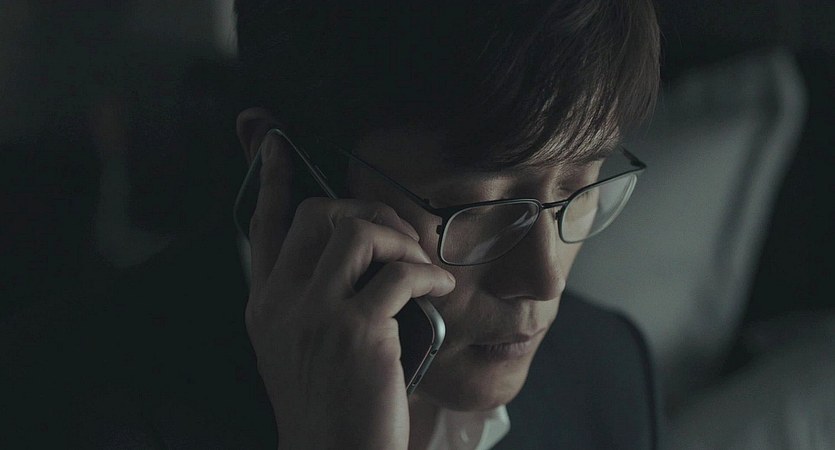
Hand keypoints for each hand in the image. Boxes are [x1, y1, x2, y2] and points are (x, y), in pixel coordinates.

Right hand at [245, 134, 455, 449]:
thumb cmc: (331, 407)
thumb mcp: (302, 349)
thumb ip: (312, 300)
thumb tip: (356, 255)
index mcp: (265, 306)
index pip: (263, 225)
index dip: (271, 177)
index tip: (276, 139)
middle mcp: (281, 304)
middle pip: (317, 213)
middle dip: (366, 211)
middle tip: (398, 237)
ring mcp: (315, 315)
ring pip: (358, 232)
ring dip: (402, 239)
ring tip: (421, 266)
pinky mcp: (356, 332)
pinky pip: (399, 273)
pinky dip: (427, 274)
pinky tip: (438, 290)